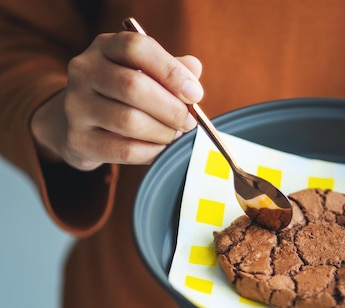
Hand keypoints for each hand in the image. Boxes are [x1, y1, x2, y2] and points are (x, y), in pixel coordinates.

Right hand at [31, 32, 203, 170]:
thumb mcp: (146, 73)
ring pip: (129, 120)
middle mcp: (84, 71)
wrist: (77, 124)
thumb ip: (172, 69)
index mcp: (105, 47)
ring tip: (175, 135)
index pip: (137, 48)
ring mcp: (76, 105)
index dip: (171, 72)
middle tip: (189, 122)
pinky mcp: (78, 139)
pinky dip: (152, 151)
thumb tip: (194, 68)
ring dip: (163, 132)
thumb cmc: (123, 95)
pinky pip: (124, 149)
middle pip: (133, 86)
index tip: (195, 94)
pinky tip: (161, 149)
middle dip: (171, 108)